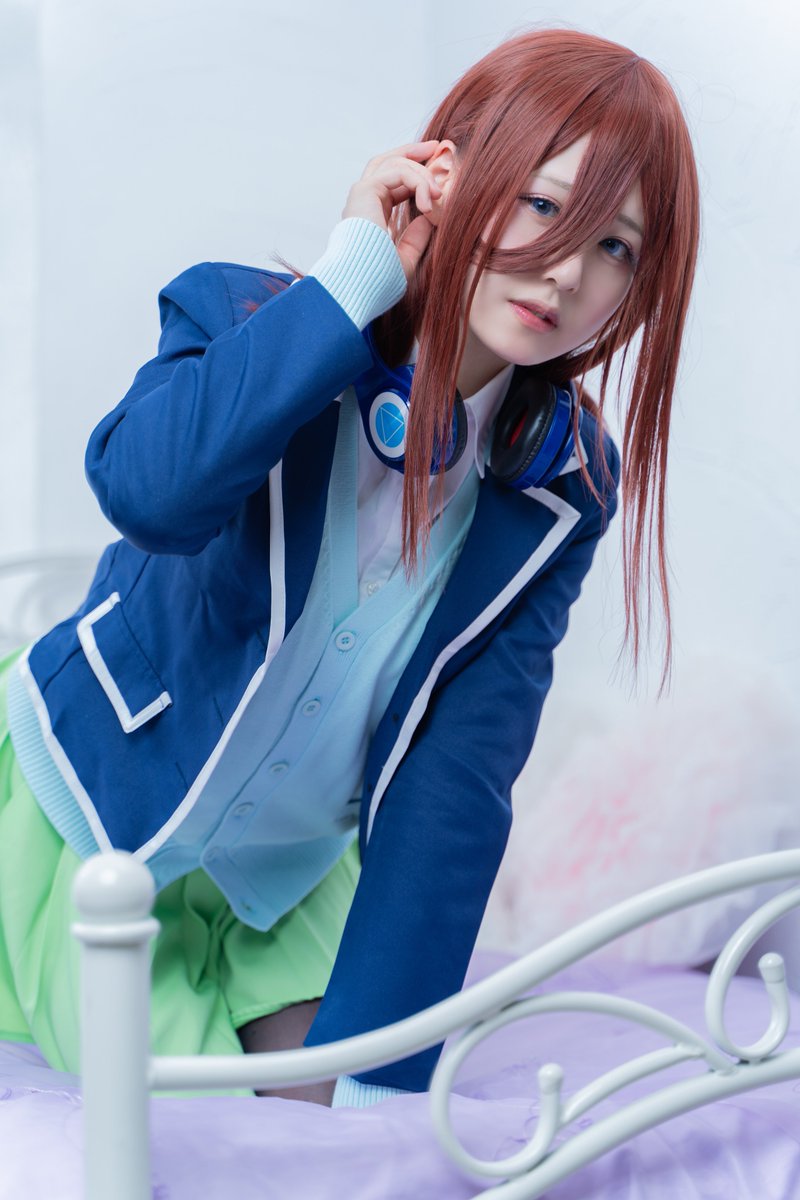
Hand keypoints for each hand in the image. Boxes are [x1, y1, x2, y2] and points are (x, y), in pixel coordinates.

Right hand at [342, 140, 443, 281]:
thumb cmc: (378, 280)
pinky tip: (428, 200)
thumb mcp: (405, 260)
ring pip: (393, 163)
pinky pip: (395, 171)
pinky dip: (416, 180)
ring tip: (438, 191)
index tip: (437, 176)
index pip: (393, 183)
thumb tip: (428, 219)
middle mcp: (364, 201)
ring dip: (420, 171)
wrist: (361, 285)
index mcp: (372, 214)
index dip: (415, 175)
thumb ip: (415, 240)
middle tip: (436, 147)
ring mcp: (362, 195)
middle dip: (413, 152)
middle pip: (387, 162)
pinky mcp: (364, 191)